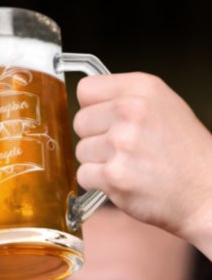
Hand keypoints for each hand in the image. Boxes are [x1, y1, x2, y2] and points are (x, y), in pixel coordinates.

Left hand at [74, 72, 211, 247]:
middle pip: (79, 122)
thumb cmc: (185, 152)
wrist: (207, 191)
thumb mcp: (163, 106)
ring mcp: (121, 144)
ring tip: (128, 165)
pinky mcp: (114, 175)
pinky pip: (83, 175)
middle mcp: (131, 111)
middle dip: (95, 137)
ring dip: (98, 162)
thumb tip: (87, 103)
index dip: (93, 108)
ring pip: (81, 150)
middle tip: (124, 148)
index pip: (86, 89)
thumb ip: (124, 99)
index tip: (107, 119)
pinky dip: (98, 182)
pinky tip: (123, 181)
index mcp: (142, 88)